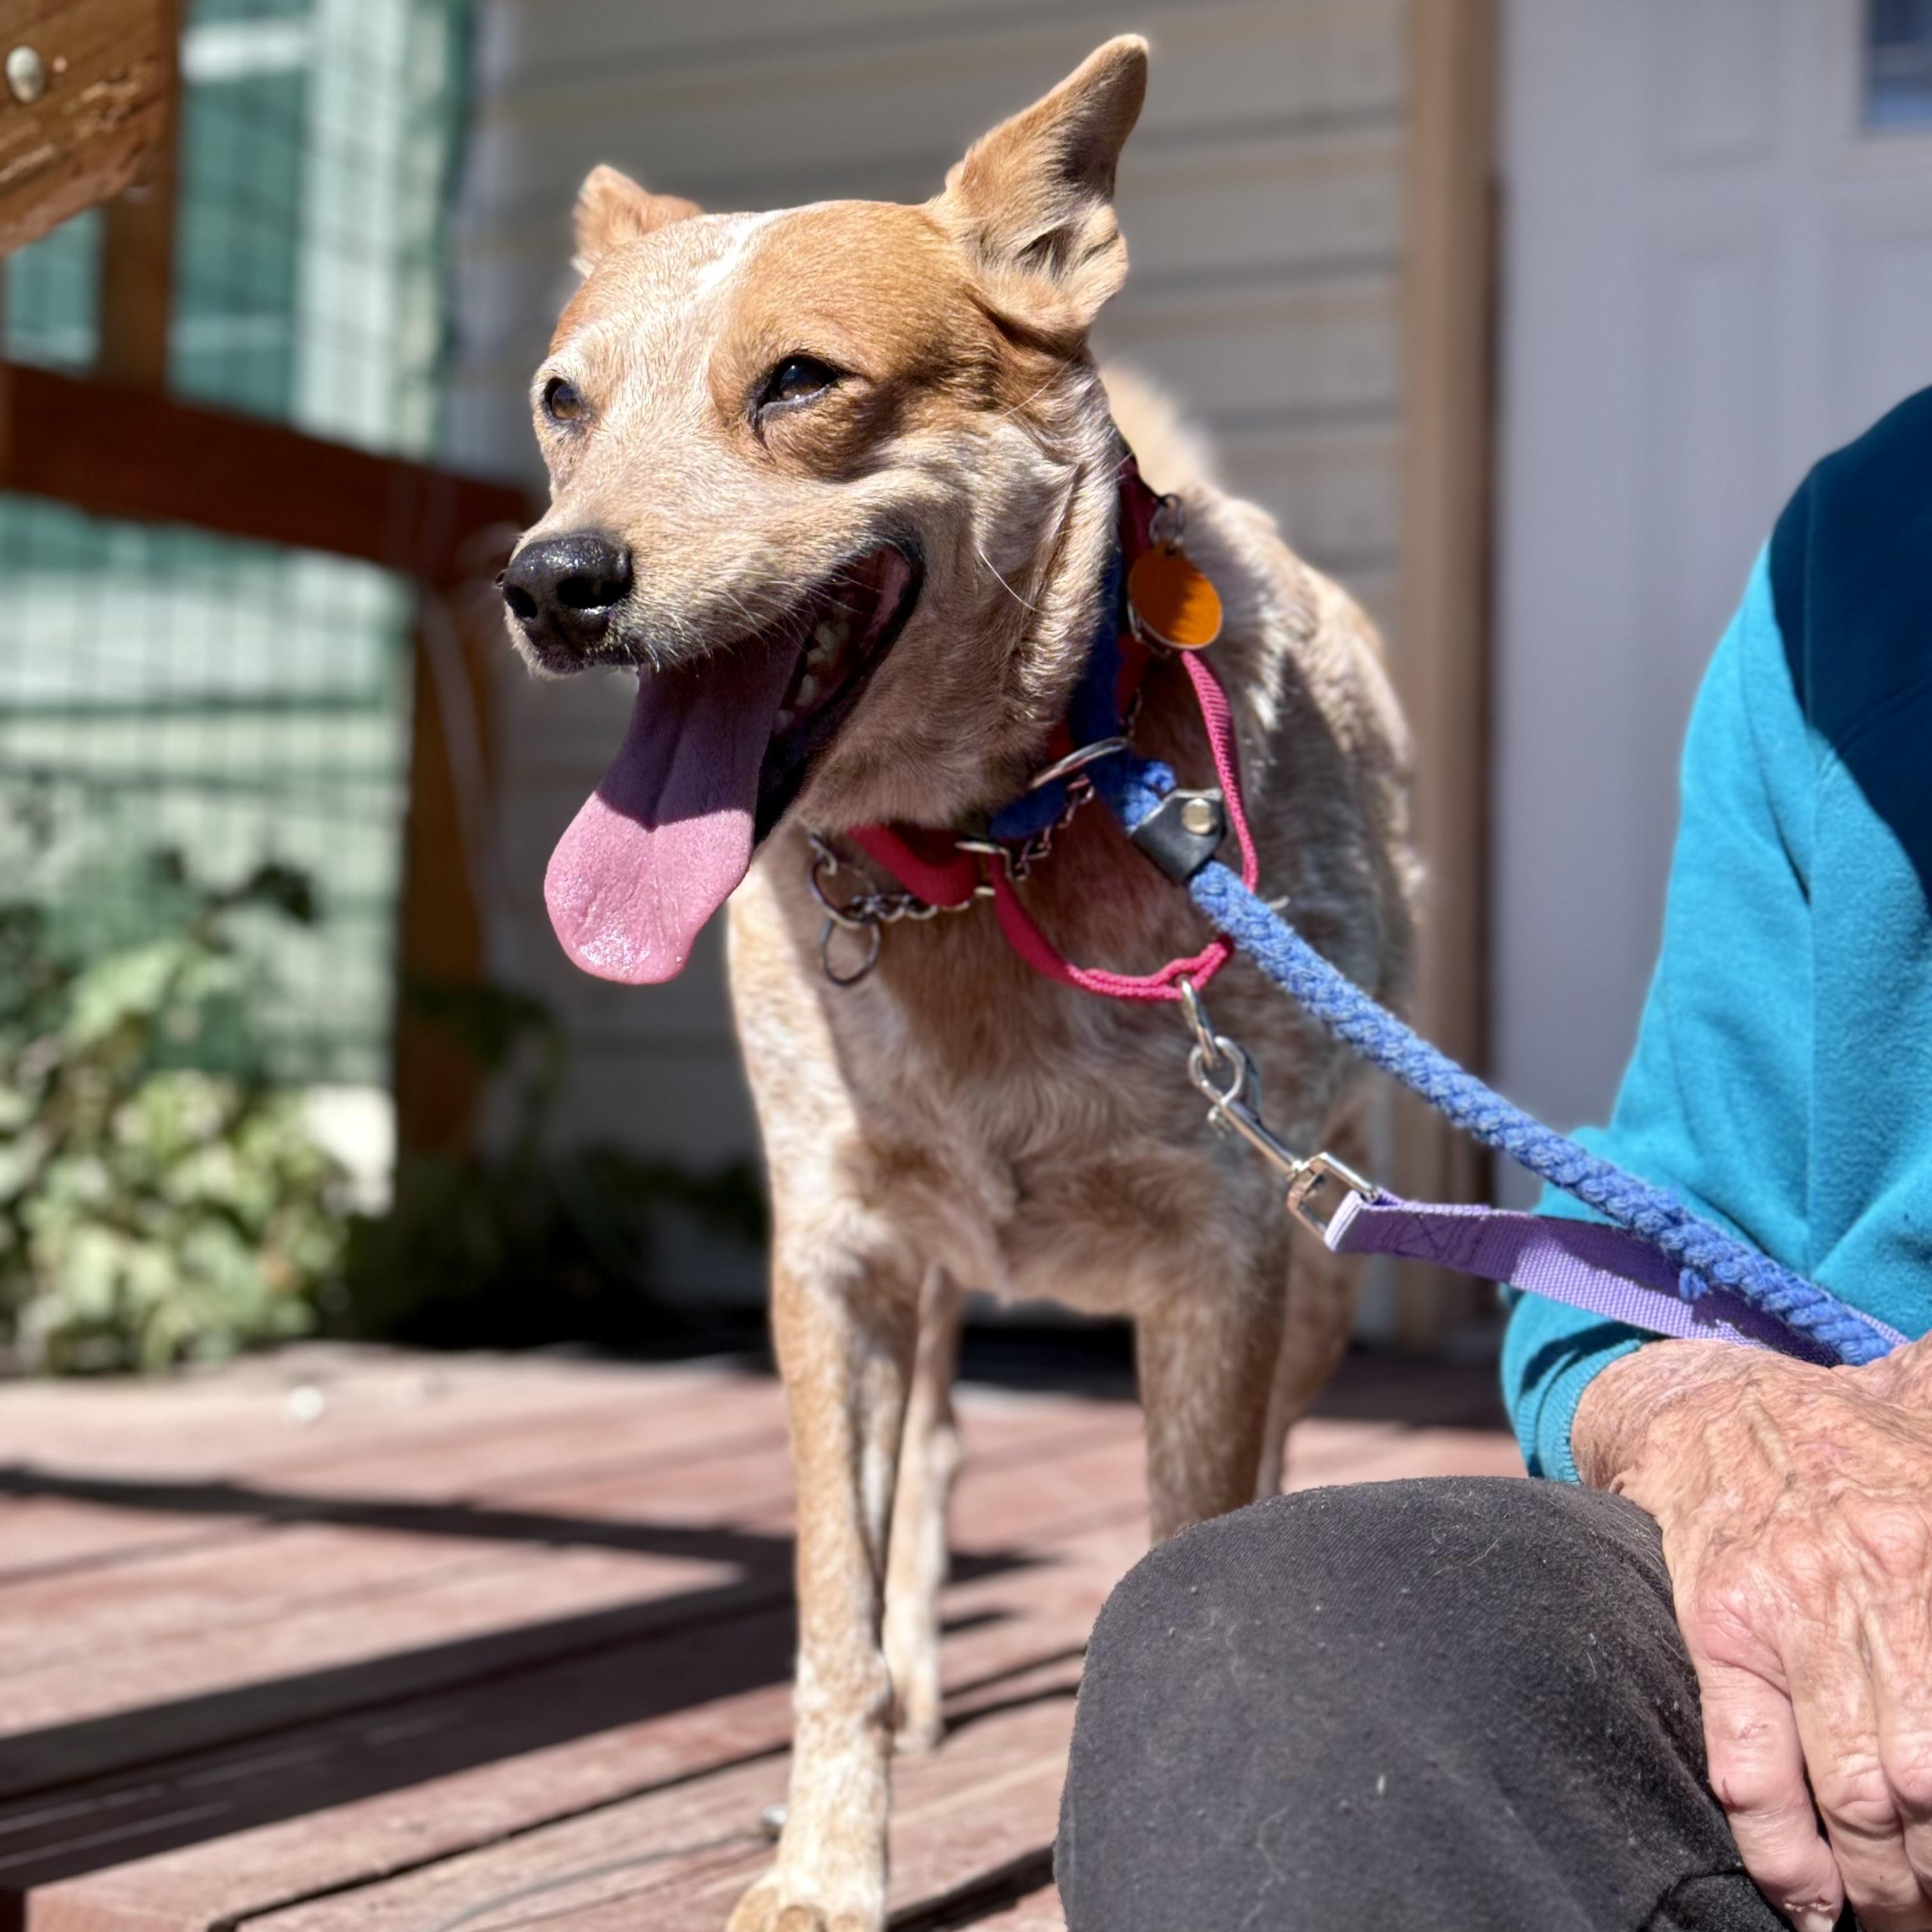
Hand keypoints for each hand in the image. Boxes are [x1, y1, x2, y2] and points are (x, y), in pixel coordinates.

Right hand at [1575, 1339, 1931, 1931]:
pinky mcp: (1714, 1629)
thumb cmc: (1854, 1432)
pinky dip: (1783, 1857)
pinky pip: (1749, 1769)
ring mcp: (1782, 1613)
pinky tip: (1812, 1905)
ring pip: (1855, 1796)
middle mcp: (1867, 1584)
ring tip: (1900, 1914)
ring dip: (1884, 1885)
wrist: (1706, 1400)